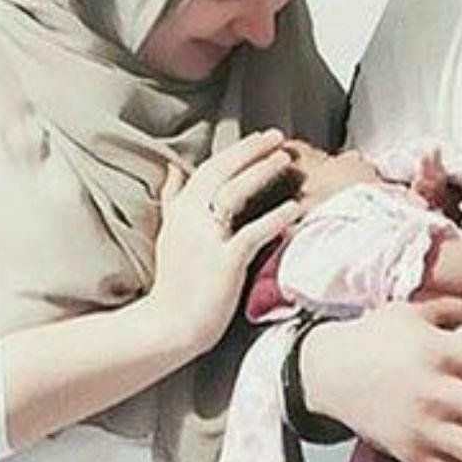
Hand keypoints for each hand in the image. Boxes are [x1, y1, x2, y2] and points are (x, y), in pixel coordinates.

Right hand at [146, 129, 299, 355]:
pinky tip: (294, 208)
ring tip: (284, 159)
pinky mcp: (224, 262)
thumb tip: (172, 168)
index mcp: (180, 211)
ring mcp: (207, 240)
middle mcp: (191, 219)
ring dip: (260, 172)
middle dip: (250, 150)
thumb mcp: (169, 234)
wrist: (168, 325)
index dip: (236, 151)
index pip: (209, 169)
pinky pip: (252, 233)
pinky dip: (274, 218)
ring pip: (233, 194)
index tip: (259, 136)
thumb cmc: (174, 282)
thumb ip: (173, 199)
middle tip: (277, 136)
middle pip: (221, 172)